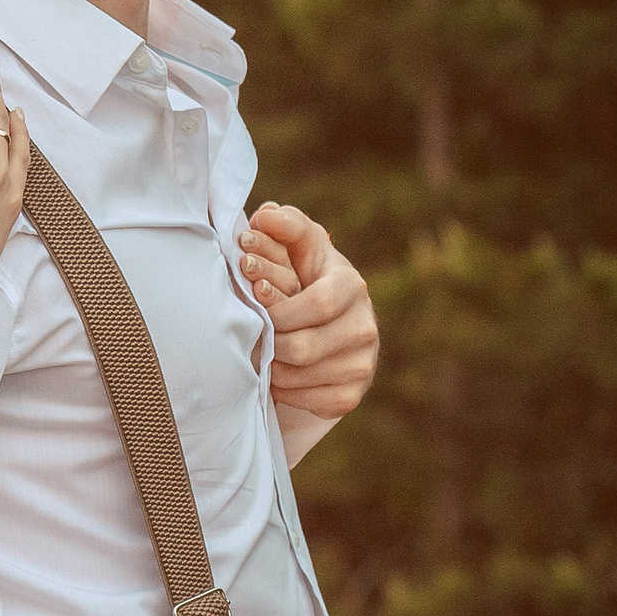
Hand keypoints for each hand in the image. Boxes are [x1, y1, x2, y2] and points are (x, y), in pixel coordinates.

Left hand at [240, 202, 378, 417]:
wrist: (333, 324)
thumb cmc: (307, 277)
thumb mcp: (301, 246)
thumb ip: (286, 225)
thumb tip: (266, 214)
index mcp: (353, 287)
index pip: (319, 303)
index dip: (280, 308)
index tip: (256, 303)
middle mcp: (365, 328)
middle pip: (303, 347)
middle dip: (269, 342)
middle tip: (252, 336)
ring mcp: (362, 365)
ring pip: (299, 376)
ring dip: (270, 367)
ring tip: (260, 352)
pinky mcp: (351, 395)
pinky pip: (307, 401)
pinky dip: (283, 390)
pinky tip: (276, 373)